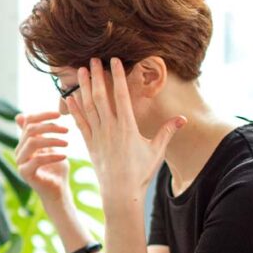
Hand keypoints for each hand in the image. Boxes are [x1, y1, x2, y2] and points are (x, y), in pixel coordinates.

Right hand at [15, 111, 69, 202]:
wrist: (58, 192)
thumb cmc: (56, 169)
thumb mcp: (51, 146)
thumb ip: (42, 133)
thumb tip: (25, 115)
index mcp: (24, 143)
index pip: (28, 122)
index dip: (43, 115)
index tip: (59, 115)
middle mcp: (19, 151)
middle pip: (30, 130)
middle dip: (50, 127)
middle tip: (67, 130)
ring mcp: (20, 163)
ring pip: (32, 142)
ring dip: (52, 140)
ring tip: (67, 143)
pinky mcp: (25, 173)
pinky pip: (37, 159)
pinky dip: (52, 156)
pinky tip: (65, 156)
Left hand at [64, 57, 184, 204]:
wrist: (120, 193)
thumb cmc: (140, 173)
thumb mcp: (156, 151)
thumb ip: (167, 132)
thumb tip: (183, 118)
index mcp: (127, 127)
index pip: (121, 95)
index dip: (117, 76)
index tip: (114, 61)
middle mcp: (110, 129)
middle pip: (100, 97)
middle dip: (96, 76)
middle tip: (92, 59)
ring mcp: (97, 136)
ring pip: (87, 107)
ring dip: (83, 87)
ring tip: (79, 70)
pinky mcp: (89, 144)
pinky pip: (80, 123)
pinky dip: (74, 109)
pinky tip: (69, 97)